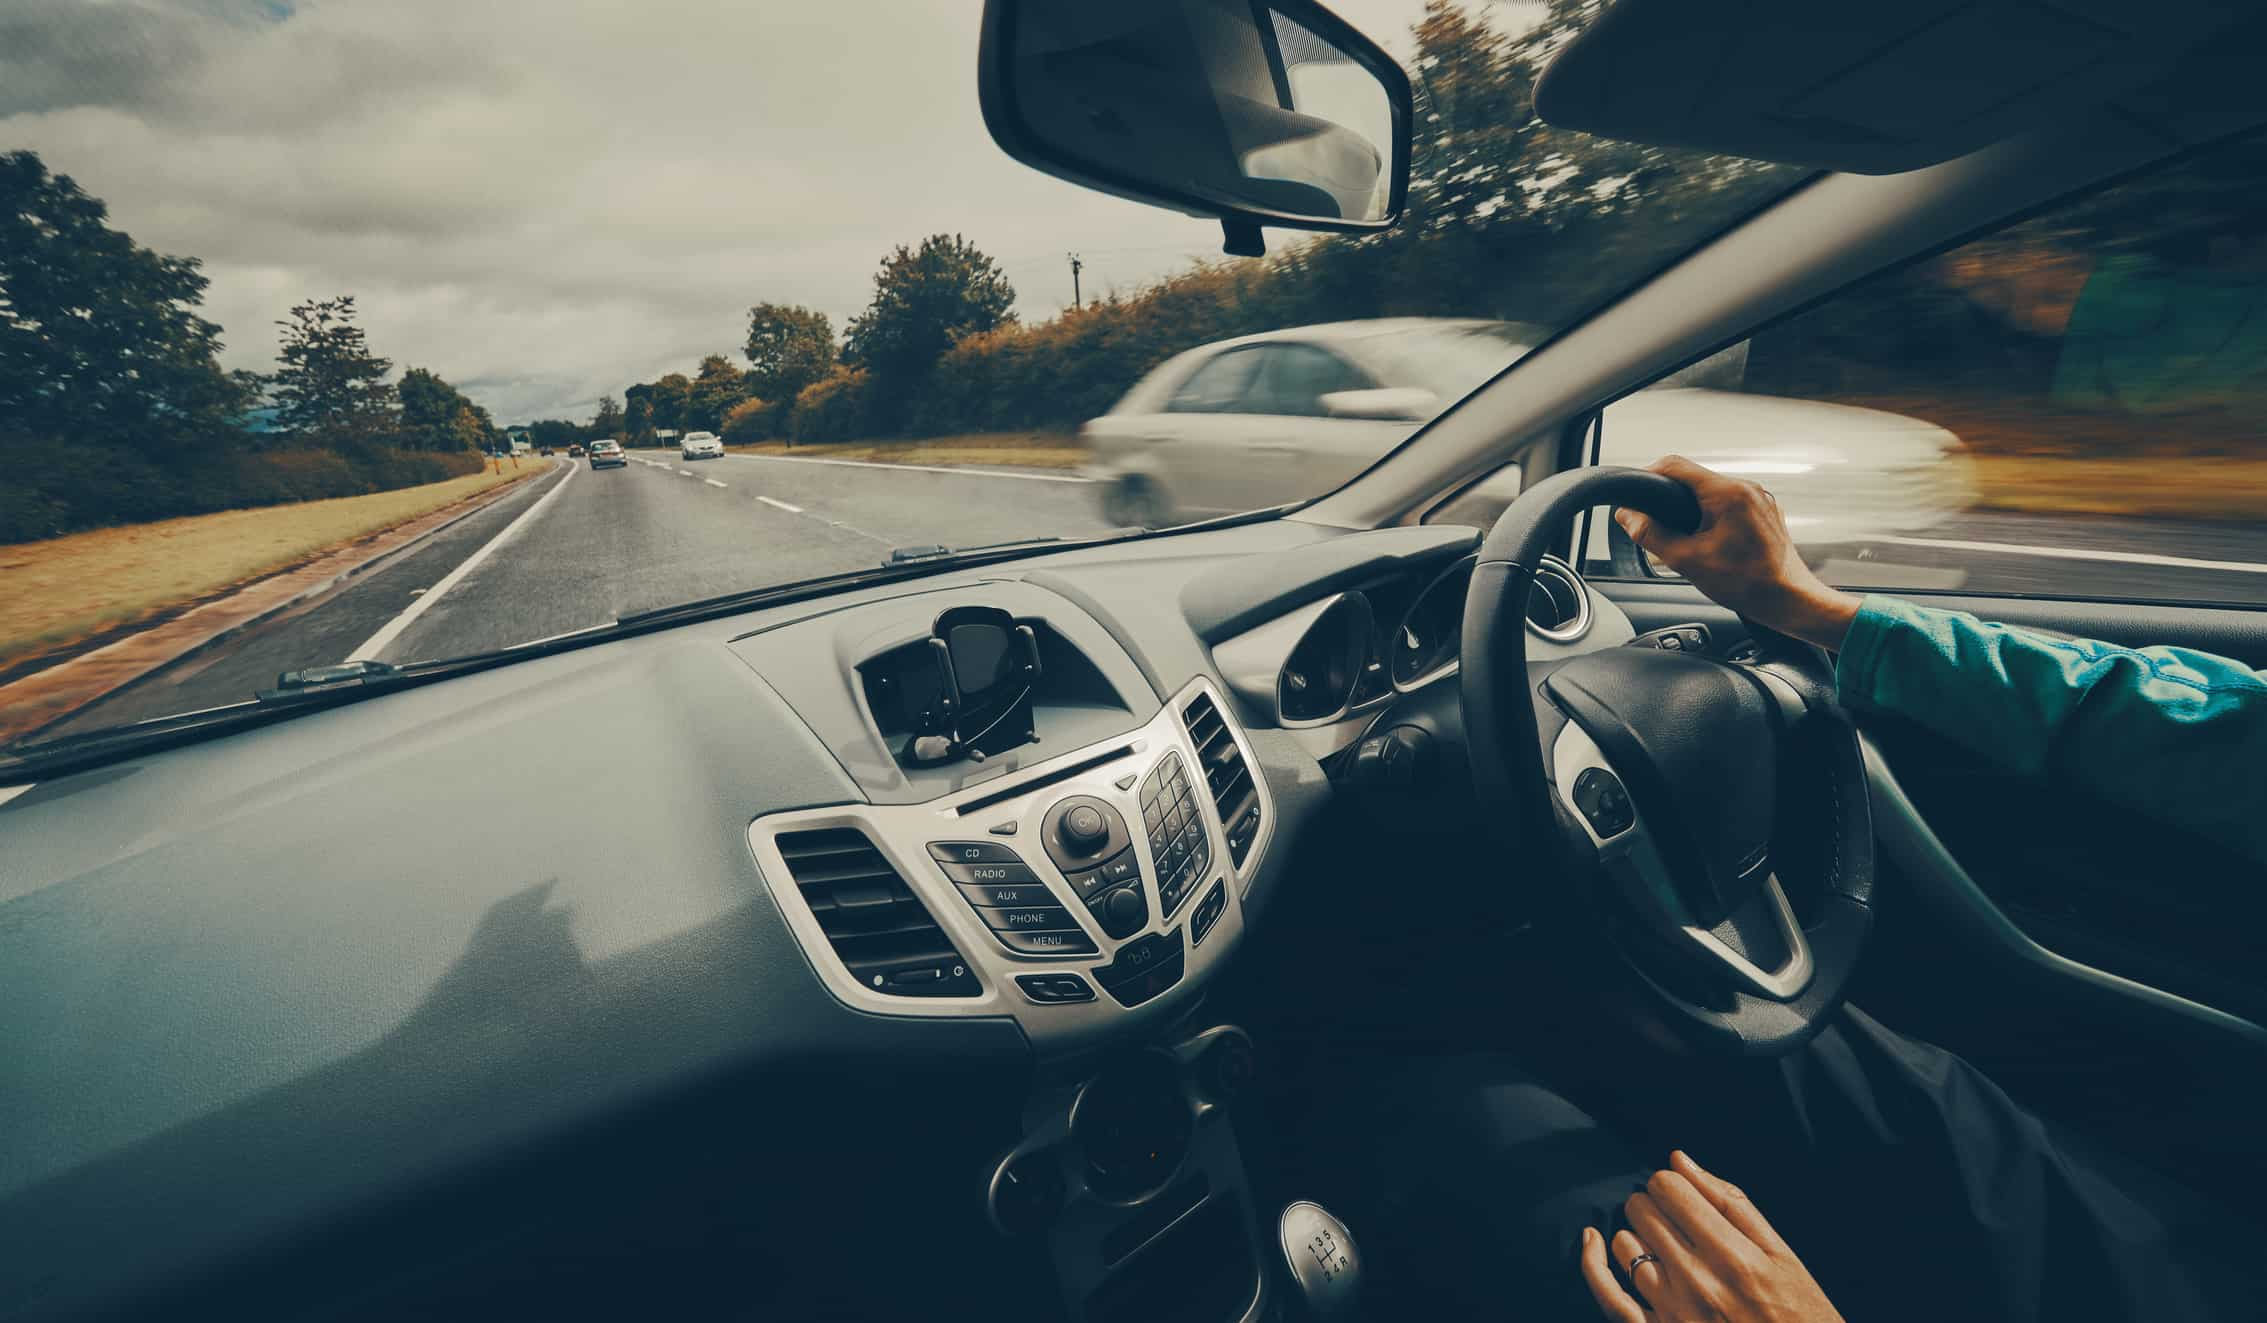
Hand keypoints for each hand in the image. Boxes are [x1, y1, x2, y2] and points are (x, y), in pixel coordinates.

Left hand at [1578, 1151, 1844, 1322]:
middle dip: (1654, 1204)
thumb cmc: (1797, 1308)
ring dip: (1638, 1235)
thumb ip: (1730, 1202)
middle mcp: (1697, 1281)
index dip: (1671, 1184)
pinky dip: (1593, 1262)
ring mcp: (1672, 1311)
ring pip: (1626, 1244)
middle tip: (1675, 1218)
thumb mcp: (1780, 1252)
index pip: (1669, 1189)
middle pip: (1643, 1210)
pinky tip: (1592, 1239)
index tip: (1682, 1195)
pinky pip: (1608, 1294)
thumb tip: (1679, 1159)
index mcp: (1732, 1255)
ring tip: (1664, 1245)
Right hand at [1612, 457, 1860, 651]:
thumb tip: (1628, 518)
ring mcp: (1760, 499)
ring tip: (1688, 538)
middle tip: (1658, 524)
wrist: (1789, 599)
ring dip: (1694, 509)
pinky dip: (1715, 517)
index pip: (1675, 465)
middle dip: (1672, 499)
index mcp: (1727, 493)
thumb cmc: (1748, 583)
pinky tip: (1713, 543)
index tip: (1637, 494)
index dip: (1648, 475)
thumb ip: (1652, 535)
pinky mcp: (1766, 512)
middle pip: (1695, 478)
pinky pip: (1732, 504)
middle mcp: (1747, 489)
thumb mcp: (1688, 561)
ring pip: (1714, 492)